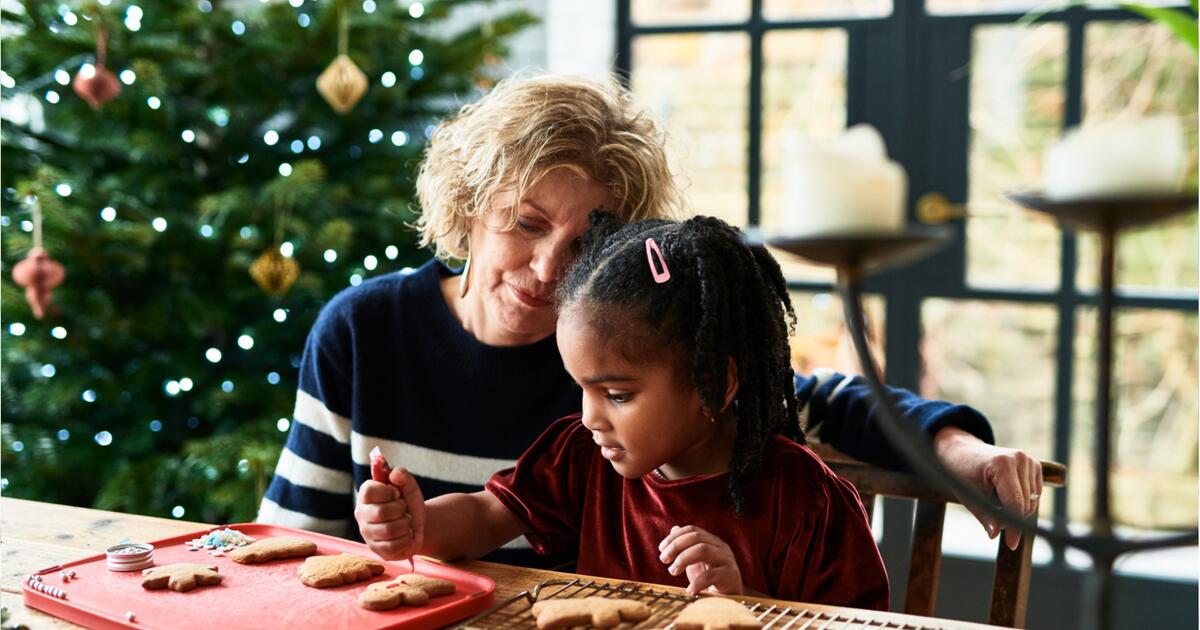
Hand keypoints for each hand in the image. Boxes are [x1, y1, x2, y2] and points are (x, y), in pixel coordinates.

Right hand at [354, 467, 425, 560]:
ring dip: (406, 525)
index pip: (369, 490)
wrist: (416, 525)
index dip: (388, 492)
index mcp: (366, 495)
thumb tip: (394, 474)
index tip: (397, 494)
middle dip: (400, 510)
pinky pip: (394, 546)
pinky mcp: (376, 549)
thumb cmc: (408, 503)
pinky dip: (406, 540)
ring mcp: (367, 533)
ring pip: (389, 530)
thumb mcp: (409, 486)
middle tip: (403, 510)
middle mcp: (361, 514)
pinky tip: (405, 535)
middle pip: (381, 512)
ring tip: (405, 522)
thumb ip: (402, 476)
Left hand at [657, 525, 742, 595]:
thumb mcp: (695, 562)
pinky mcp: (731, 576)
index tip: (661, 549)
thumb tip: (674, 528)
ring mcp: (727, 560)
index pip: (692, 530)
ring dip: (683, 559)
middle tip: (664, 560)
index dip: (674, 537)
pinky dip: (697, 582)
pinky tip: (690, 590)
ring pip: (703, 549)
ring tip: (674, 571)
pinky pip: (712, 574)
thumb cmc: (711, 581)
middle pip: (696, 537)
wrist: (731, 600)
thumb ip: (685, 547)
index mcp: (712, 541)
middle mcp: (721, 547)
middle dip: (676, 546)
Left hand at [934, 427, 1043, 549]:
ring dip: (1017, 511)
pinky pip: (1035, 495)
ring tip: (995, 505)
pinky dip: (1022, 502)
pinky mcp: (1034, 465)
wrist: (963, 451)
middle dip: (1011, 519)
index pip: (1015, 503)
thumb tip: (994, 534)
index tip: (1011, 543)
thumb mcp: (968, 496)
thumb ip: (984, 516)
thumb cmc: (962, 473)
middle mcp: (1020, 459)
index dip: (1013, 526)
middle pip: (1025, 505)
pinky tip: (1005, 497)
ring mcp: (1029, 460)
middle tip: (992, 521)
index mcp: (1002, 464)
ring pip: (1032, 502)